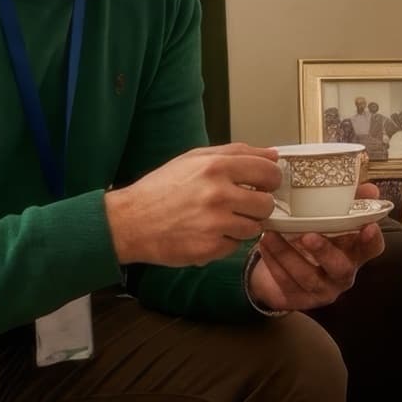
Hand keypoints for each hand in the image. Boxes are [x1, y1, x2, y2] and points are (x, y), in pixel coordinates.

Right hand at [106, 144, 281, 267]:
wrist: (129, 222)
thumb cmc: (161, 189)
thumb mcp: (194, 159)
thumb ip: (236, 153)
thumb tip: (272, 155)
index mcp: (216, 167)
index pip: (268, 171)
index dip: (271, 179)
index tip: (266, 183)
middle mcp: (218, 194)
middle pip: (266, 203)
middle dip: (257, 205)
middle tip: (242, 204)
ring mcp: (215, 224)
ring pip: (254, 228)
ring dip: (242, 225)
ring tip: (219, 219)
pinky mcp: (210, 249)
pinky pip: (235, 246)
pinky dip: (226, 241)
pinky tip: (207, 233)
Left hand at [245, 183, 386, 310]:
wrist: (284, 266)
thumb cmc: (313, 235)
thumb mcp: (329, 218)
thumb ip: (348, 202)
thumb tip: (370, 190)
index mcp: (355, 252)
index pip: (372, 249)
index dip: (372, 240)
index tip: (368, 226)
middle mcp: (342, 273)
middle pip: (340, 267)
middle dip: (324, 251)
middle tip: (308, 236)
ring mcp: (322, 289)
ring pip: (308, 277)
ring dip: (287, 255)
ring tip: (271, 234)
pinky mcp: (300, 299)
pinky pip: (286, 283)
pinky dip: (274, 263)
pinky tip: (264, 245)